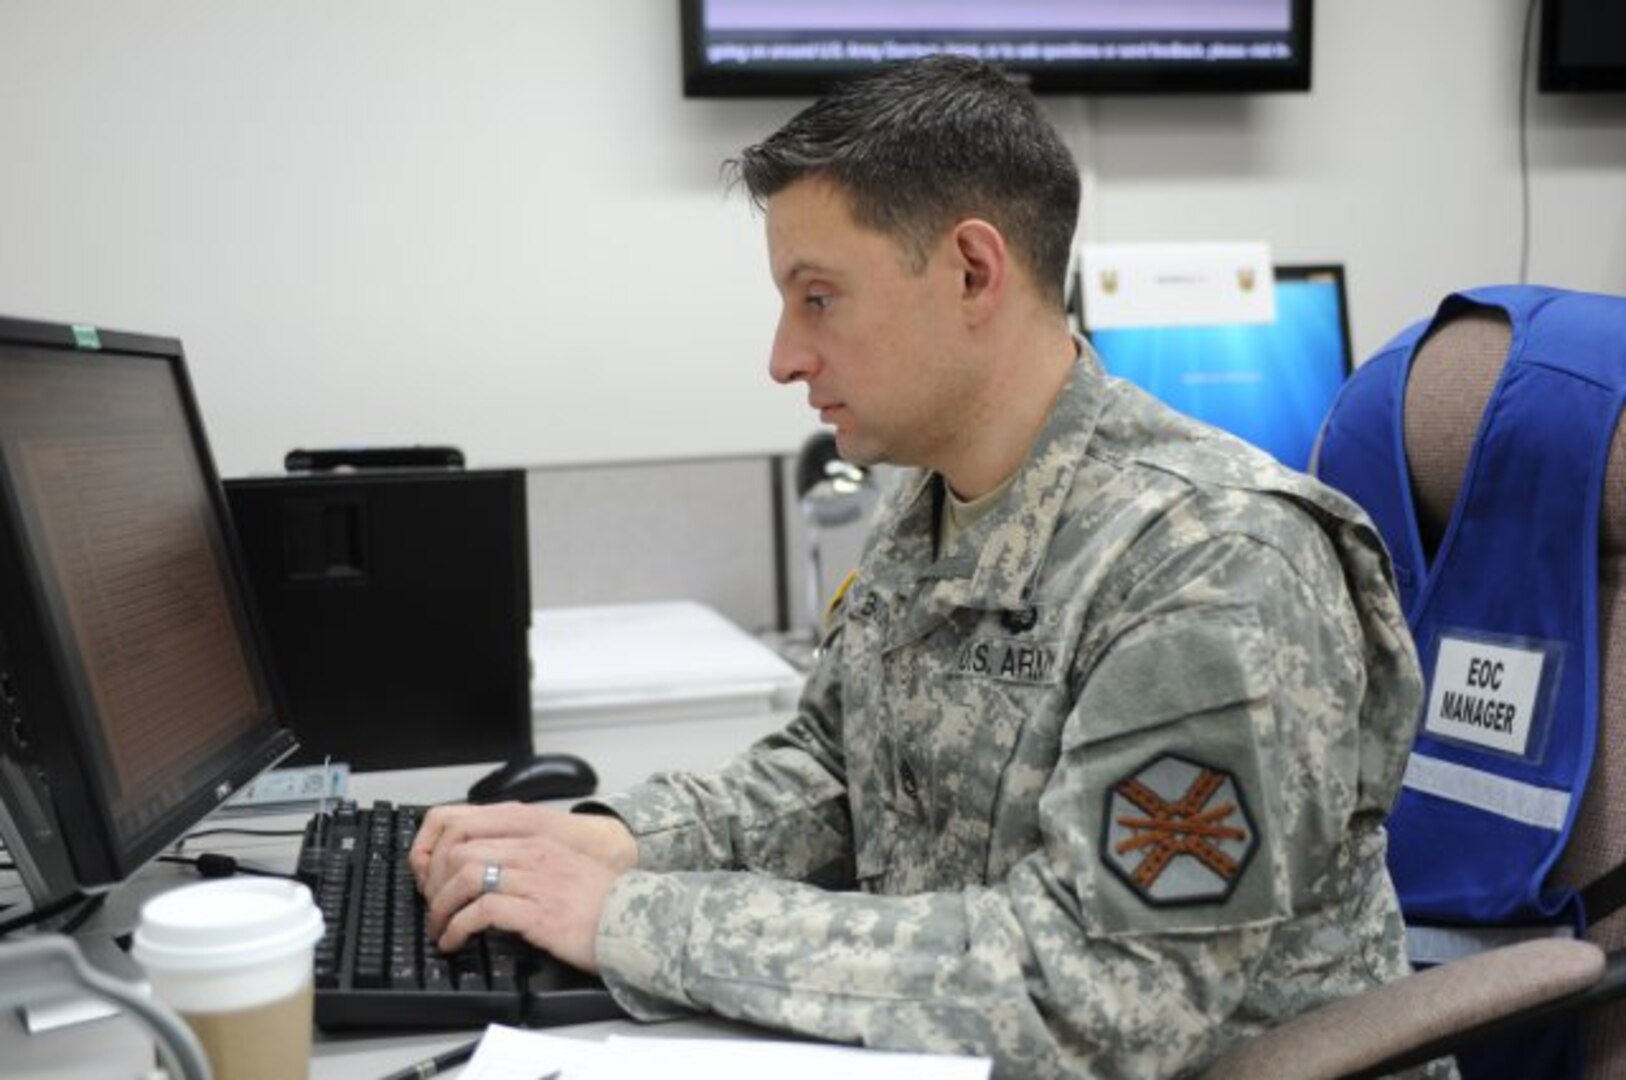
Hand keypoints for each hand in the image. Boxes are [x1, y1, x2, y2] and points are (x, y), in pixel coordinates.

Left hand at [408, 803, 637, 971]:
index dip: (437, 851)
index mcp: (536, 836)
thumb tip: (484, 869)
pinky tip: (455, 941)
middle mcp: (533, 851)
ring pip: (465, 876)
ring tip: (438, 927)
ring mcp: (535, 879)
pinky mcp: (537, 912)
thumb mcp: (561, 864)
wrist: (636, 920)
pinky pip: (481, 912)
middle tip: (432, 907)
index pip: (467, 824)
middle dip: (434, 882)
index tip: (431, 877)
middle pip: (460, 850)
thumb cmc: (600, 900)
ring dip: (441, 906)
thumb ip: (526, 859)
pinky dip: (458, 927)